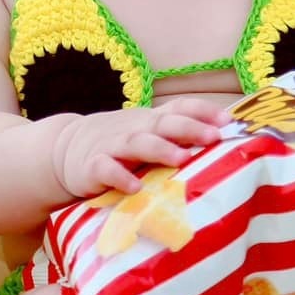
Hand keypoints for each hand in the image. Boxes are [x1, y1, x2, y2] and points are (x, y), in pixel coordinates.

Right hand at [49, 97, 231, 198]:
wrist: (65, 149)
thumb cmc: (118, 145)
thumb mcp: (146, 134)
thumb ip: (175, 138)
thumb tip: (222, 144)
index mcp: (150, 120)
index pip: (179, 108)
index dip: (203, 111)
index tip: (228, 120)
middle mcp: (134, 129)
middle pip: (163, 123)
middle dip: (189, 128)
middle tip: (213, 137)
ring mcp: (112, 146)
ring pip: (137, 143)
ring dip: (160, 149)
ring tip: (182, 158)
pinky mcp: (92, 167)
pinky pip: (106, 170)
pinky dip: (120, 176)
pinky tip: (135, 187)